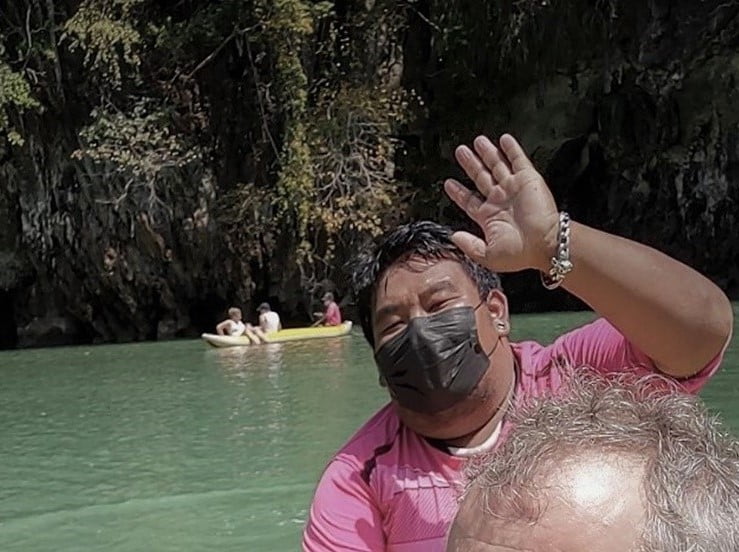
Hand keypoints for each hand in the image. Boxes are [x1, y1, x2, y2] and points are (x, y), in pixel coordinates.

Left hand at [444, 134, 558, 271]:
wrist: (545, 244)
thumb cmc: (519, 253)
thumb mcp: (487, 255)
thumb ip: (469, 245)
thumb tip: (453, 236)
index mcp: (489, 217)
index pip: (470, 200)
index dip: (458, 191)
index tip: (448, 183)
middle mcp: (500, 200)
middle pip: (480, 177)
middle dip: (470, 164)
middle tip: (460, 151)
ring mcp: (513, 188)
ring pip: (496, 165)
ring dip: (487, 153)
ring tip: (476, 141)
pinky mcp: (527, 179)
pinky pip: (517, 160)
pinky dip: (511, 149)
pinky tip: (503, 139)